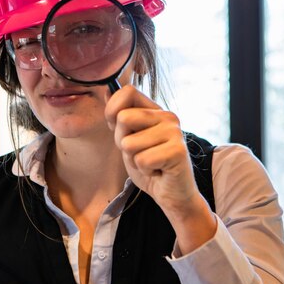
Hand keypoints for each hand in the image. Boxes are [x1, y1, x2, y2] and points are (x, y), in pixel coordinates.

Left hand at [104, 85, 216, 252]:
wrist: (171, 194)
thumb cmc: (150, 165)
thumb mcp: (129, 137)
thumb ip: (120, 116)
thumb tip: (106, 89)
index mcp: (156, 110)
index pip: (128, 92)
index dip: (112, 110)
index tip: (117, 128)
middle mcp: (167, 116)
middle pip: (123, 118)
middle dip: (122, 142)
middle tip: (139, 152)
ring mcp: (174, 132)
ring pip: (129, 143)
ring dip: (134, 159)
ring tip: (150, 162)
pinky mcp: (177, 151)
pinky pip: (141, 160)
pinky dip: (144, 170)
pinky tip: (158, 170)